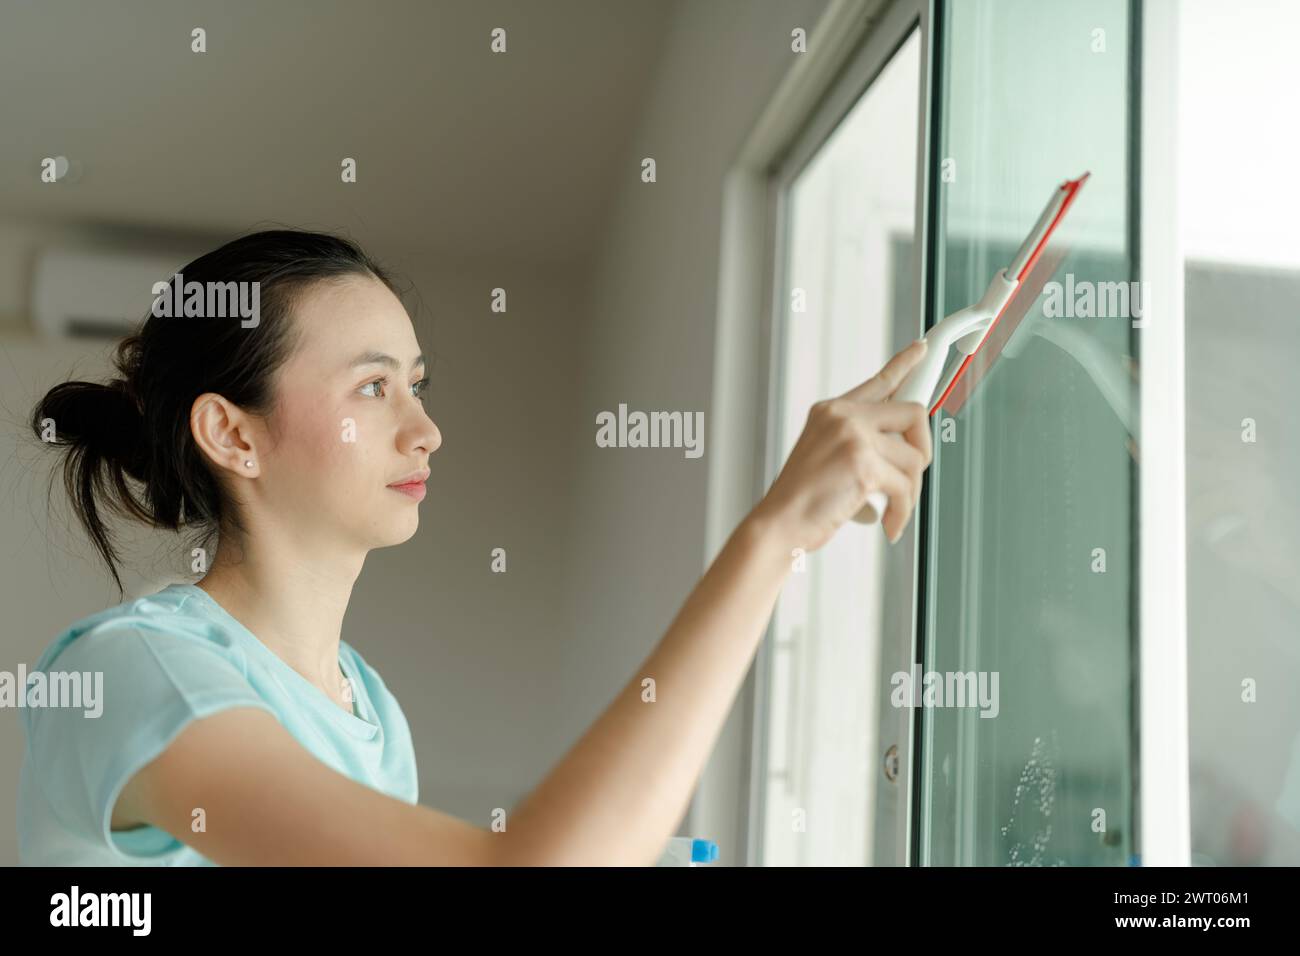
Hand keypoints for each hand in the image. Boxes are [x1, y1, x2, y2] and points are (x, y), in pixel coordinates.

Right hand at [751, 338, 933, 551]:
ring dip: (909, 492)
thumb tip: (905, 448)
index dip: (905, 363)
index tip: (921, 349)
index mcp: (832, 411)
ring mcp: (852, 436)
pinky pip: (905, 486)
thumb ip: (861, 443)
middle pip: (914, 413)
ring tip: (891, 510)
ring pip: (914, 457)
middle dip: (922, 450)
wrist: (778, 523)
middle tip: (911, 477)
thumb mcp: (828, 458)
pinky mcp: (863, 463)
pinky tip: (889, 523)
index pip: (878, 381)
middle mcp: (842, 416)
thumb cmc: (801, 500)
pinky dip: (902, 511)